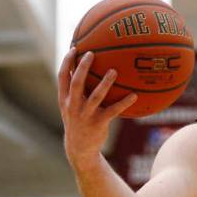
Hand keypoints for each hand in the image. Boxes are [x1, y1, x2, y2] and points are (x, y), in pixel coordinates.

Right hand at [58, 49, 137, 165]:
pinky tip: (134, 95)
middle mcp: (73, 106)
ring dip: (105, 83)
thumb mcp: (71, 107)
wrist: (79, 149)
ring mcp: (85, 115)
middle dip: (83, 67)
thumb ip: (75, 90)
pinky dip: (124, 103)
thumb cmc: (78, 122)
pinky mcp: (98, 123)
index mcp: (64, 99)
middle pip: (77, 83)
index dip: (67, 62)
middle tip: (92, 53)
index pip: (62, 77)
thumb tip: (84, 69)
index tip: (74, 48)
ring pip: (95, 96)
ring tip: (114, 71)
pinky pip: (113, 111)